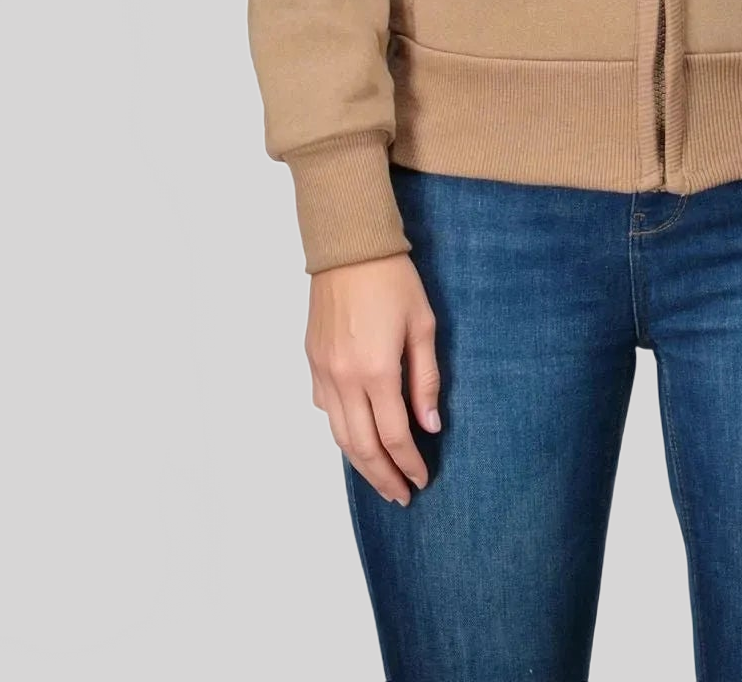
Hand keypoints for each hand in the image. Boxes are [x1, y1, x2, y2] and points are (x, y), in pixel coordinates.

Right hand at [306, 254, 441, 505]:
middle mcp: (344, 378)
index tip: (421, 480)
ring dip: (360, 463)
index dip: (409, 463)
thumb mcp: (423, 325)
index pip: (394, 436)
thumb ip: (425, 379)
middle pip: (362, 446)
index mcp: (376, 371)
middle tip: (401, 495)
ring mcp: (323, 371)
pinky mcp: (312, 360)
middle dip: (383, 476)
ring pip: (338, 434)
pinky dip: (341, 430)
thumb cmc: (393, 279)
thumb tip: (429, 425)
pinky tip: (357, 436)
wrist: (349, 247)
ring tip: (380, 478)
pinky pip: (325, 408)